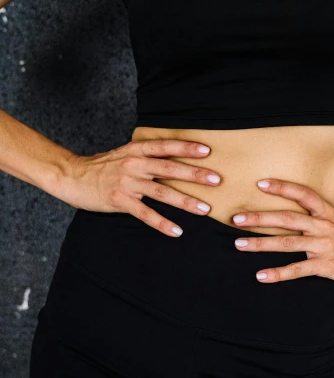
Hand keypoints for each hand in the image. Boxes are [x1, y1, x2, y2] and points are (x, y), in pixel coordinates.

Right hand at [58, 138, 221, 235]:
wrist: (73, 176)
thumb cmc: (103, 166)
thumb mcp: (126, 153)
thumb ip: (148, 154)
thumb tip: (176, 156)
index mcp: (137, 150)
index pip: (165, 146)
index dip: (186, 147)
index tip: (207, 151)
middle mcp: (134, 164)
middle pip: (169, 168)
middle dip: (194, 174)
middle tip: (216, 179)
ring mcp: (127, 183)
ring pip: (162, 193)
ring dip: (185, 201)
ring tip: (205, 209)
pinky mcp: (120, 201)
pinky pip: (145, 214)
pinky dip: (162, 223)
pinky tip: (177, 231)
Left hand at [231, 178, 333, 290]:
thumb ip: (333, 212)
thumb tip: (325, 202)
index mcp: (329, 213)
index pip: (303, 194)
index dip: (282, 187)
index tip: (260, 183)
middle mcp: (323, 227)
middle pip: (286, 218)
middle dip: (259, 217)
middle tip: (236, 217)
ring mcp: (323, 246)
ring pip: (286, 243)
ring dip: (260, 244)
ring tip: (238, 244)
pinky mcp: (325, 266)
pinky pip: (297, 270)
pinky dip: (278, 274)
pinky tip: (260, 276)